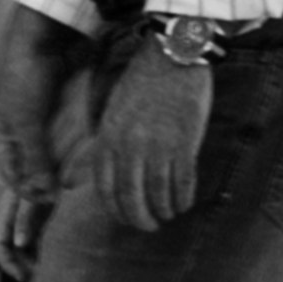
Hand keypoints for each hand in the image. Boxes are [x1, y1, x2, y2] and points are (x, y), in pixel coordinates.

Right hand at [0, 13, 88, 261]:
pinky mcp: (76, 145)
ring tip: (62, 260)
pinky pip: (74, 183)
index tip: (24, 272)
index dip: (13, 248)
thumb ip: (31, 159)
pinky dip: (78, 206)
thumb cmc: (30, 75)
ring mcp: (53, 156)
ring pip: (50, 208)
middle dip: (31, 251)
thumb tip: (40, 199)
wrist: (56, 38)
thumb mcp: (24, 117)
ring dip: (54, 235)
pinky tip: (89, 223)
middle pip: (27, 220)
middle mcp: (30, 166)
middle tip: (40, 278)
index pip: (7, 218)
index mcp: (10, 162)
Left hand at [88, 46, 213, 229]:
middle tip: (149, 226)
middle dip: (140, 219)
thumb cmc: (143, 83)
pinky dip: (183, 198)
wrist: (172, 56)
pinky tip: (185, 203)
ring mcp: (157, 146)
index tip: (126, 218)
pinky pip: (182, 182)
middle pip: (131, 198)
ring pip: (158, 194)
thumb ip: (107, 143)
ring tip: (169, 215)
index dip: (117, 210)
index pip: (106, 188)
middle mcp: (129, 146)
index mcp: (108, 139)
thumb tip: (97, 175)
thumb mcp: (113, 112)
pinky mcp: (184, 142)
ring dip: (164, 211)